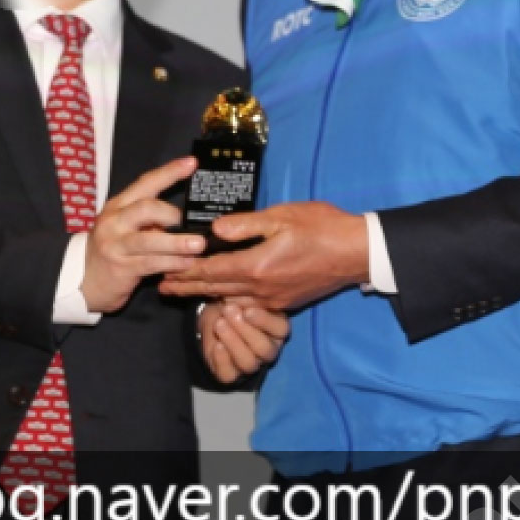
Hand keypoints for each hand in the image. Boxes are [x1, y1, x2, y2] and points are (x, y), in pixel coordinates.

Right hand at [81, 156, 204, 314]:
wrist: (85, 281)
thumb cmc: (112, 251)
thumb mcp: (124, 228)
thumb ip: (148, 219)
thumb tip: (183, 217)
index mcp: (118, 206)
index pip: (145, 183)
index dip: (169, 172)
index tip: (191, 163)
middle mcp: (114, 221)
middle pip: (146, 207)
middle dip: (172, 214)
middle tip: (191, 225)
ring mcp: (115, 245)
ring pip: (149, 240)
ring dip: (177, 242)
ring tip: (198, 245)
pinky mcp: (121, 267)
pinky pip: (151, 263)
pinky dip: (173, 263)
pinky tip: (187, 263)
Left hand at [157, 201, 368, 312]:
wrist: (356, 252)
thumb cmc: (321, 228)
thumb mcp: (281, 217)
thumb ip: (245, 224)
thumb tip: (216, 230)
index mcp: (257, 266)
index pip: (212, 272)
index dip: (186, 273)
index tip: (164, 274)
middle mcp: (261, 288)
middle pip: (216, 289)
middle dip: (188, 288)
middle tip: (164, 288)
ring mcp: (274, 298)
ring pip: (232, 298)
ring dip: (207, 294)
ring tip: (187, 291)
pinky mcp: (285, 301)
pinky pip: (249, 303)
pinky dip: (230, 298)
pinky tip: (224, 295)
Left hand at [198, 299, 289, 382]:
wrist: (214, 317)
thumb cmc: (235, 305)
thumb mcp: (242, 297)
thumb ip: (247, 299)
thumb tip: (243, 299)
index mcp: (276, 330)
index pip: (281, 329)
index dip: (265, 322)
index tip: (248, 311)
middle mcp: (268, 350)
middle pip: (265, 349)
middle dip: (245, 331)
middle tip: (229, 311)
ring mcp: (251, 364)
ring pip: (249, 363)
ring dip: (233, 342)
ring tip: (219, 324)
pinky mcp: (231, 374)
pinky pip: (229, 374)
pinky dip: (222, 360)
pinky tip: (217, 345)